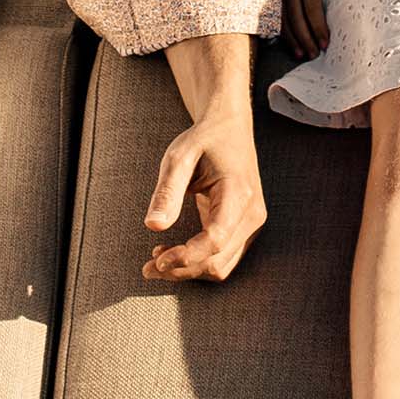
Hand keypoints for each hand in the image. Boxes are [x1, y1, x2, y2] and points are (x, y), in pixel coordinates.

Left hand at [143, 111, 265, 282]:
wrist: (230, 128)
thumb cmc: (204, 139)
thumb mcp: (179, 157)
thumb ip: (167, 192)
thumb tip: (153, 226)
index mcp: (238, 193)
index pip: (215, 239)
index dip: (186, 257)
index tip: (157, 260)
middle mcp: (252, 213)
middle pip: (217, 260)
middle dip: (182, 269)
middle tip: (147, 267)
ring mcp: (252, 222)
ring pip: (222, 266)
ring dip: (190, 270)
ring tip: (158, 260)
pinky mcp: (246, 227)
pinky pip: (224, 257)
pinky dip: (199, 263)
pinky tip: (175, 254)